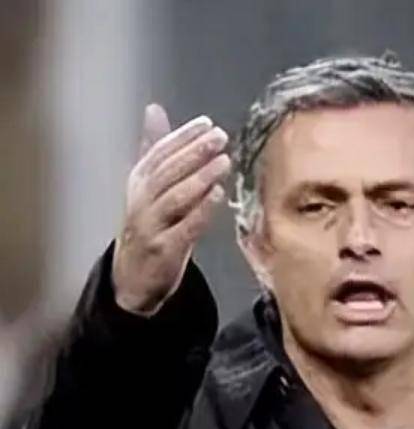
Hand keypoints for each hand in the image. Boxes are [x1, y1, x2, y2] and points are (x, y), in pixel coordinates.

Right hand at [111, 103, 230, 314]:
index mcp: (138, 182)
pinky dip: (201, 211)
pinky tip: (217, 195)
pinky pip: (184, 227)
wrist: (132, 276)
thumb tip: (155, 110)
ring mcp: (151, 226)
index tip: (206, 123)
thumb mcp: (147, 187)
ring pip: (175, 197)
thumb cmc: (148, 226)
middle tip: (219, 137)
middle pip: (168, 171)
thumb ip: (155, 150)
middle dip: (194, 152)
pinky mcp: (163, 249)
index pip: (159, 152)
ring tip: (223, 161)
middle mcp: (141, 201)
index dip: (182, 137)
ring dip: (200, 177)